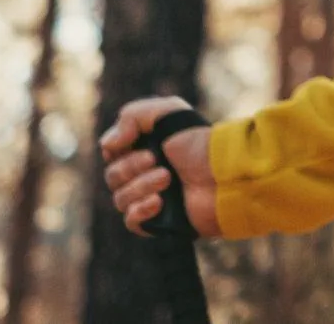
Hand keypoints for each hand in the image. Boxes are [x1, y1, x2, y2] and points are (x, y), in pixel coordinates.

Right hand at [99, 96, 220, 237]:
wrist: (226, 176)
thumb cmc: (200, 143)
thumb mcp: (168, 112)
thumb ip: (132, 116)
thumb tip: (106, 145)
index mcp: (147, 147)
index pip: (111, 153)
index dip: (115, 150)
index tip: (130, 142)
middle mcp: (146, 173)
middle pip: (112, 176)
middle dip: (131, 166)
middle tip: (157, 159)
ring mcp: (151, 198)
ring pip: (120, 199)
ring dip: (140, 186)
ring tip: (168, 178)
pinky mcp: (158, 222)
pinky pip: (131, 222)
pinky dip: (140, 211)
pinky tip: (158, 202)